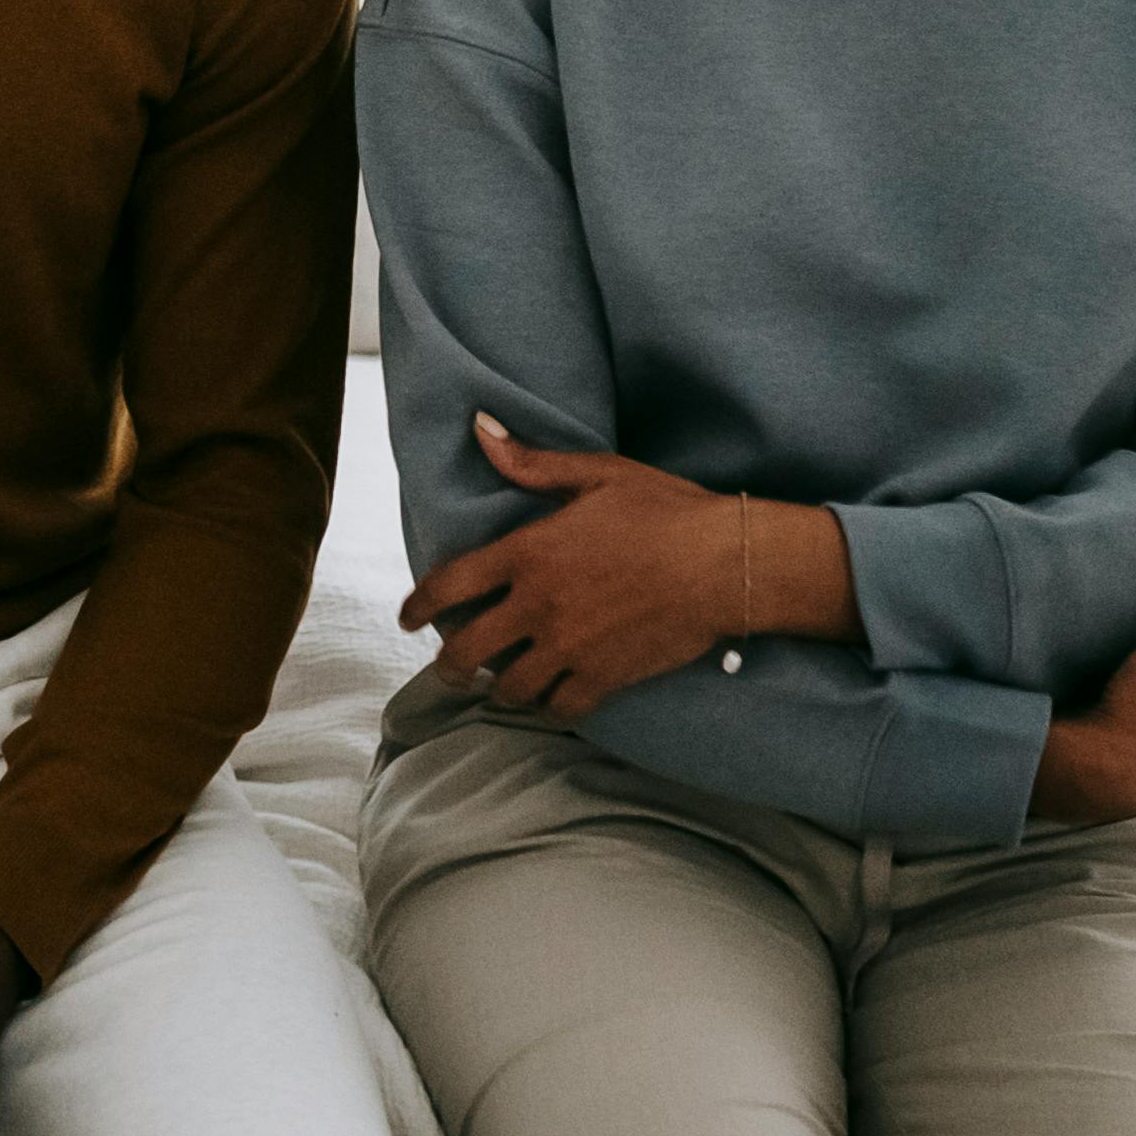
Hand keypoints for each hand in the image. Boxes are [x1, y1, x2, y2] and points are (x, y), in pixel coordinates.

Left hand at [403, 416, 839, 717]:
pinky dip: (548, 708)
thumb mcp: (597, 474)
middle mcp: (537, 605)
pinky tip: (548, 700)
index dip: (418, 607)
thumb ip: (531, 462)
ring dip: (497, 689)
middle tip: (448, 668)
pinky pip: (559, 708)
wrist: (727, 563)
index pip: (448, 586)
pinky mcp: (605, 677)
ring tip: (497, 685)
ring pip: (508, 688)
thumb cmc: (666, 511)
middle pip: (466, 651)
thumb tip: (480, 427)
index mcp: (527, 553)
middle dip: (448, 664)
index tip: (408, 620)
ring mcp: (569, 646)